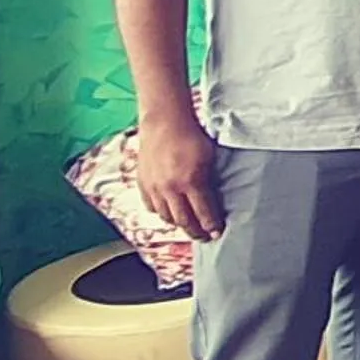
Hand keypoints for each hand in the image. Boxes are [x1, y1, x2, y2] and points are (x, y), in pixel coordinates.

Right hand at [136, 111, 224, 240]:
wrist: (165, 122)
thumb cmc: (191, 136)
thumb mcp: (209, 158)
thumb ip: (210, 180)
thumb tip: (214, 201)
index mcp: (191, 181)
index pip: (203, 213)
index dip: (211, 225)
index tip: (217, 233)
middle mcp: (170, 188)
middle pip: (183, 220)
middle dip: (196, 231)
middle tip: (204, 236)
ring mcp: (154, 187)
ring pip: (166, 217)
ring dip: (178, 225)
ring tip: (188, 227)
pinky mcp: (143, 183)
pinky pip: (151, 207)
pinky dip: (161, 213)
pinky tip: (169, 214)